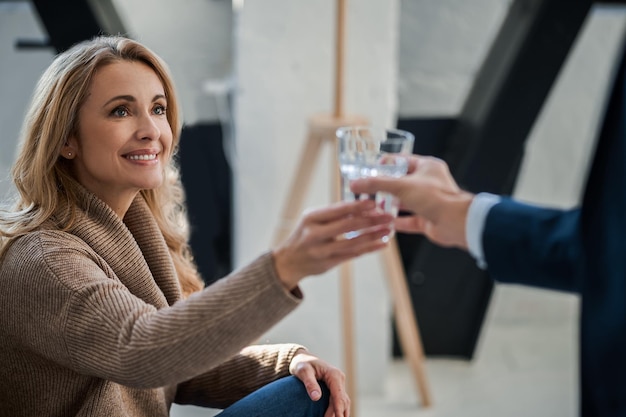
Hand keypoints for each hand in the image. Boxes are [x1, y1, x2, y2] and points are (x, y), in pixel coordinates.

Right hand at [272, 199, 392, 288]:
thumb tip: (362, 206)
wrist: (289, 262)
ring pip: (353, 243)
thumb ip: (333, 215)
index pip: (338, 210)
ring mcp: (321, 251)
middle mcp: (315, 234)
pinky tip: (381, 244)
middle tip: (387, 216)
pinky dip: (369, 249)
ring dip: (373, 236)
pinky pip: (353, 255)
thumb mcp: (312, 220)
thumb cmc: (305, 235)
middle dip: (370, 220)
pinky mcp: (328, 264)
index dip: (358, 206)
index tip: (374, 202)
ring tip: (388, 229)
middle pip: (348, 226)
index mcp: (311, 218)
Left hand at [289, 350, 349, 416]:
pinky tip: (333, 416)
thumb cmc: (302, 364)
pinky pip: (339, 400)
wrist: (302, 358)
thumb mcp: (303, 371)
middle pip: (342, 400)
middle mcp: (339, 378)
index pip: (338, 395)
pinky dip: (337, 409)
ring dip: (340, 413)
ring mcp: (338, 383)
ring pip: (343, 401)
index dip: (338, 409)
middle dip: (338, 414)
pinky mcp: (335, 387)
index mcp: (334, 374)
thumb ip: (310, 383)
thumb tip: (316, 398)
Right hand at [350, 155, 473, 248]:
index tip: (368, 171)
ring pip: (404, 202)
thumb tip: (356, 183)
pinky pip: (408, 220)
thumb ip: (377, 184)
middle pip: (401, 183)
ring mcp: (428, 202)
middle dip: (384, 188)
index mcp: (427, 167)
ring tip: (371, 207)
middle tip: (367, 191)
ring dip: (389, 205)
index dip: (385, 165)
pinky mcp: (427, 219)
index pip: (401, 161)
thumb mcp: (401, 186)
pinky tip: (384, 223)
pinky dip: (397, 222)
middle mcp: (429, 183)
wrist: (456, 223)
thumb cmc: (437, 198)